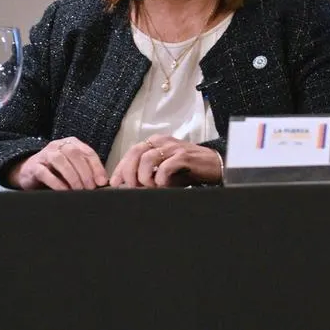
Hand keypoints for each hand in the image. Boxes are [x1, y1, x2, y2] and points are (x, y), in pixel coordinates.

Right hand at [7, 136, 108, 189]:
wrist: (28, 172)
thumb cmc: (55, 170)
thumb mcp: (72, 167)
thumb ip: (86, 170)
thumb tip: (102, 182)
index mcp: (71, 144)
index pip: (88, 152)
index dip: (97, 167)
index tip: (102, 181)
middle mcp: (58, 146)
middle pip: (75, 154)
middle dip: (85, 172)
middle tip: (90, 187)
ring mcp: (44, 154)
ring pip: (60, 160)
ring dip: (72, 176)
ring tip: (78, 189)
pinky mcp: (33, 166)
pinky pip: (45, 172)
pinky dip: (56, 182)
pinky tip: (64, 190)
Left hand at [109, 136, 224, 188]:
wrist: (214, 166)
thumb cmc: (188, 170)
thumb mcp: (164, 171)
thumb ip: (147, 174)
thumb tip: (128, 186)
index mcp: (155, 142)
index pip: (131, 152)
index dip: (120, 168)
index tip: (115, 183)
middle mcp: (162, 142)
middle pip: (135, 152)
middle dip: (129, 173)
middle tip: (132, 187)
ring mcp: (173, 147)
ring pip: (147, 159)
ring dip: (144, 177)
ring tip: (150, 187)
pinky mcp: (184, 156)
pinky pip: (165, 166)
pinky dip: (160, 179)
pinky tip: (163, 185)